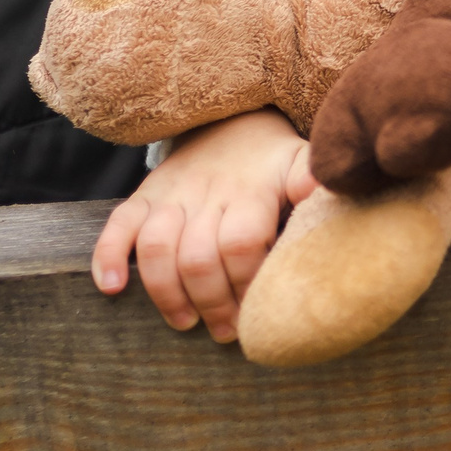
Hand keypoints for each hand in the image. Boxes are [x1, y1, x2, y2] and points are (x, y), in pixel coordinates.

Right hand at [90, 109, 316, 341]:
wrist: (233, 119)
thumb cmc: (274, 160)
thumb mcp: (303, 164)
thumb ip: (316, 183)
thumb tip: (343, 190)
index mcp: (252, 190)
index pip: (242, 244)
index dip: (246, 283)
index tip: (261, 311)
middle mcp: (208, 192)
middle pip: (198, 256)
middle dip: (212, 303)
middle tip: (228, 331)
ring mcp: (172, 194)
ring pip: (157, 247)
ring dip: (166, 293)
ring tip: (186, 322)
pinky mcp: (145, 196)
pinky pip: (118, 225)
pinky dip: (108, 257)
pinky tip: (113, 288)